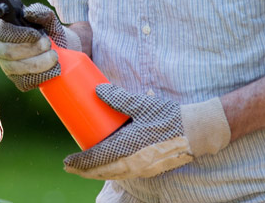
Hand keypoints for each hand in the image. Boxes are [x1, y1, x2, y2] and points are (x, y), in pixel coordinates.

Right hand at [0, 3, 80, 91]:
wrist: (62, 50)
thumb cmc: (50, 32)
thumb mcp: (48, 18)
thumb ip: (39, 11)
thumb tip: (28, 13)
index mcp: (5, 30)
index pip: (4, 33)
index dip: (20, 35)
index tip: (37, 34)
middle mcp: (1, 49)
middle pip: (9, 53)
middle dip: (32, 49)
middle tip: (49, 44)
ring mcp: (8, 67)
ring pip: (17, 68)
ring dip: (38, 63)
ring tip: (54, 56)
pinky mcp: (18, 80)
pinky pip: (24, 81)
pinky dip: (40, 76)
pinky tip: (52, 70)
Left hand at [63, 84, 230, 179]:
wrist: (197, 132)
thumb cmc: (169, 117)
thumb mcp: (141, 104)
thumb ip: (118, 97)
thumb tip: (97, 89)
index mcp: (127, 149)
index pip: (97, 160)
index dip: (79, 163)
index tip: (66, 162)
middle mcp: (133, 163)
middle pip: (102, 171)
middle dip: (84, 170)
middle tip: (70, 166)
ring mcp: (142, 168)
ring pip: (113, 174)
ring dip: (97, 172)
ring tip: (85, 166)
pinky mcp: (149, 168)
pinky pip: (125, 173)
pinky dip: (111, 171)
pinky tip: (109, 166)